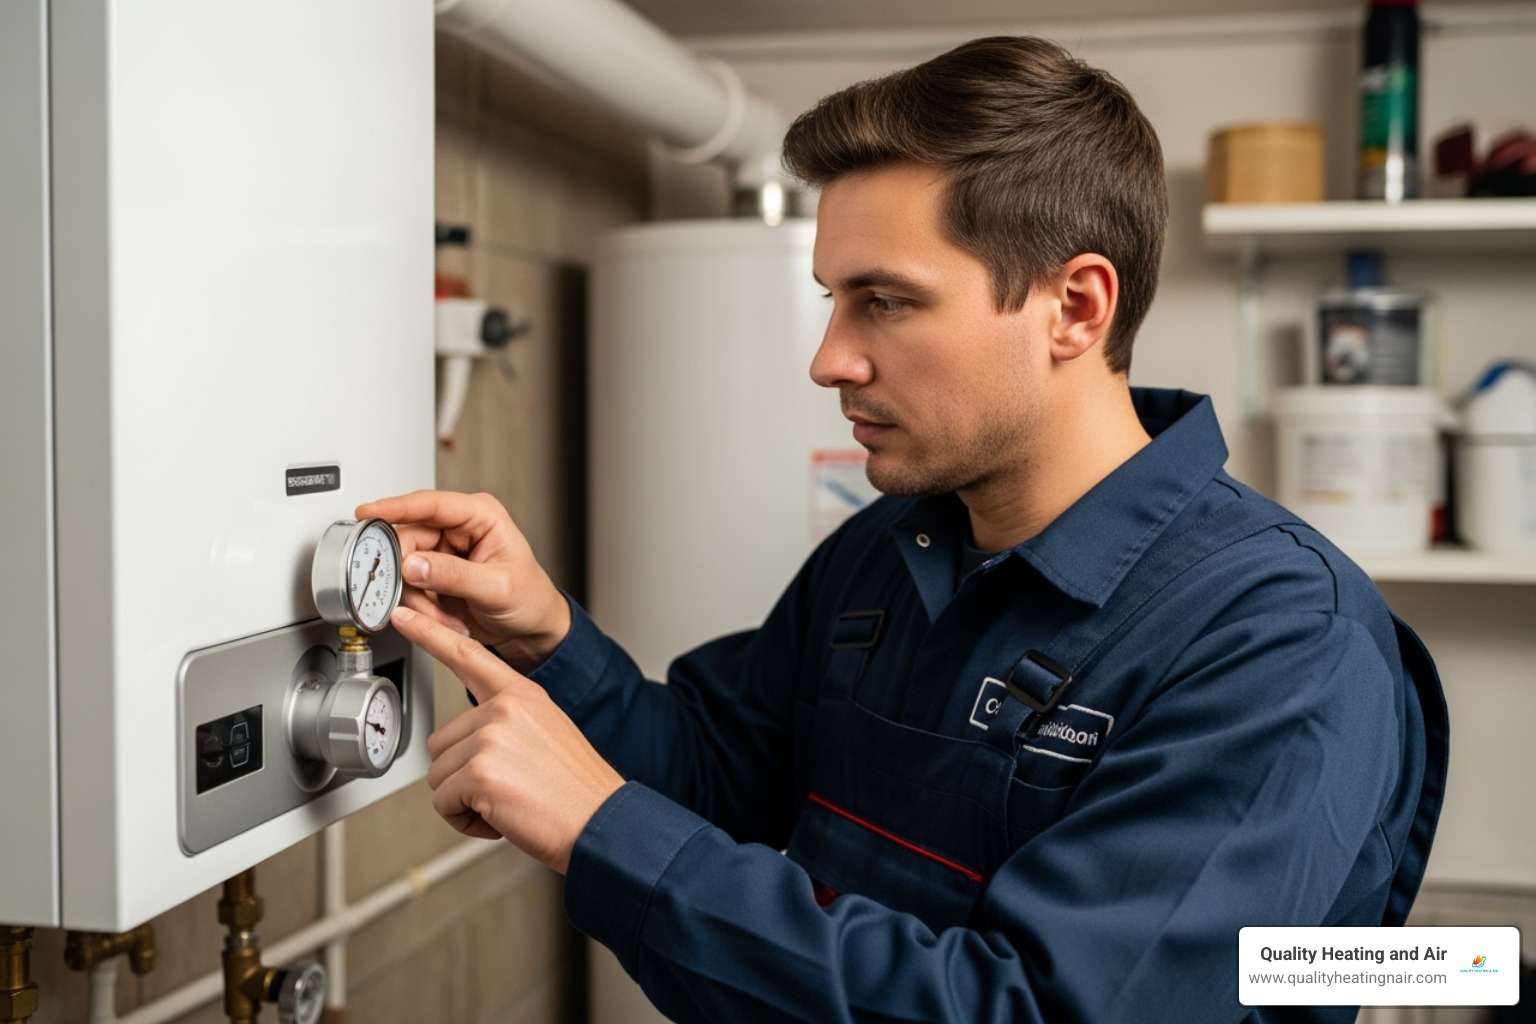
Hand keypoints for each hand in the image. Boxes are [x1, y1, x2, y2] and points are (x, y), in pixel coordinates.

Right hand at [355, 490, 570, 670]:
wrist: (531, 630)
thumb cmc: (529, 599)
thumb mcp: (497, 587)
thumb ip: (454, 575)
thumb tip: (413, 565)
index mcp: (479, 516)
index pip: (429, 504)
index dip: (395, 507)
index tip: (367, 513)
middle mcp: (458, 529)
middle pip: (408, 539)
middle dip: (412, 577)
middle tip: (424, 600)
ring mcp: (442, 552)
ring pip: (403, 568)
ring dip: (419, 598)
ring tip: (447, 615)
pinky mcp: (433, 575)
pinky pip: (409, 588)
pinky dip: (422, 608)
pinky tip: (445, 617)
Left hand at [394, 605, 623, 873]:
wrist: (602, 823)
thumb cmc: (577, 791)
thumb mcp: (548, 734)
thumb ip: (507, 724)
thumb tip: (468, 743)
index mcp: (523, 694)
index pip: (468, 654)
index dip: (430, 634)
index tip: (404, 615)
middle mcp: (505, 709)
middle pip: (442, 743)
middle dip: (463, 776)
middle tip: (507, 789)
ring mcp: (491, 737)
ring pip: (439, 776)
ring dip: (464, 800)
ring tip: (508, 804)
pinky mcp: (479, 772)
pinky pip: (443, 803)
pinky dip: (465, 820)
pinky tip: (501, 819)